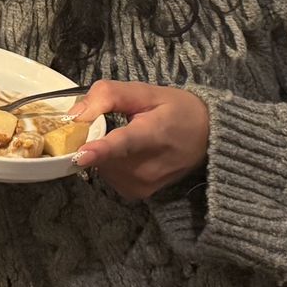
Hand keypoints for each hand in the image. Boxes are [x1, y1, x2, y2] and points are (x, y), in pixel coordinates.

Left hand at [68, 82, 210, 199]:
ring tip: (128, 138)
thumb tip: (76, 113)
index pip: (124, 144)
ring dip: (104, 152)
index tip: (80, 155)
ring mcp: (143, 184)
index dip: (101, 149)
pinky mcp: (138, 194)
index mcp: (153, 134)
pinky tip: (129, 154)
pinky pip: (109, 176)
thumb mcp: (148, 92)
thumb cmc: (178, 111)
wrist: (210, 139)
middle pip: (103, 154)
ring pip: (102, 166)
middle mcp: (148, 166)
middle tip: (115, 124)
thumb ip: (109, 96)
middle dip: (96, 139)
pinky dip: (110, 163)